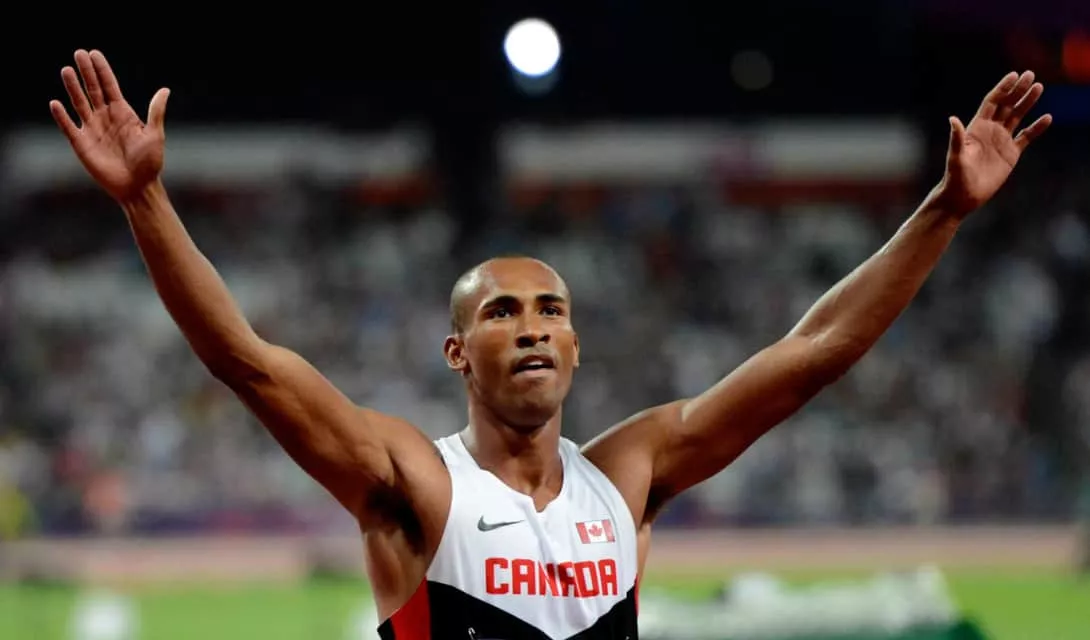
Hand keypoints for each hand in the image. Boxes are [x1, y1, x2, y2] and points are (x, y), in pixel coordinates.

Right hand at [49, 50, 170, 202]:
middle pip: (92, 89)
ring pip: (79, 103)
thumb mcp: (155, 135)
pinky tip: (56, 103)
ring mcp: (92, 129)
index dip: (102, 70)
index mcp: (122, 113)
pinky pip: (69, 127)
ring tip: (66, 70)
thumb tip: (165, 90)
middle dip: (86, 72)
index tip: (94, 53)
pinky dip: (62, 116)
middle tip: (78, 53)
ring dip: (72, 87)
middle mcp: (105, 117)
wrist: (138, 187)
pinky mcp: (82, 144)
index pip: (109, 86)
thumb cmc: (150, 162)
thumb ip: (155, 112)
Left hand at [939, 71, 1051, 216]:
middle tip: (1031, 75)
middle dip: (1018, 90)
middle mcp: (990, 130)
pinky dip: (1036, 128)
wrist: (963, 196)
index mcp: (977, 128)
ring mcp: (1001, 141)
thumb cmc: (956, 177)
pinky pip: (1026, 137)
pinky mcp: (1011, 153)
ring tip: (1040, 87)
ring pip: (1017, 116)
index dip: (1002, 88)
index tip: (1014, 76)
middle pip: (1007, 105)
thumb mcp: (956, 157)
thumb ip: (957, 138)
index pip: (992, 102)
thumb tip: (952, 119)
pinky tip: (1047, 118)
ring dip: (1028, 103)